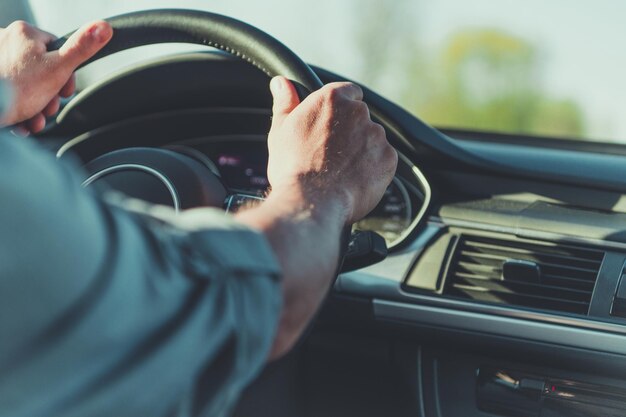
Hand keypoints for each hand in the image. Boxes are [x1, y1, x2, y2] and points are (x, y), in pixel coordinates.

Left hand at [0, 20, 112, 133]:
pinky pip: (10, 95)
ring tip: (35, 120)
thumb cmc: (16, 89)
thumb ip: (81, 48)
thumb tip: (104, 27)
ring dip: (36, 108)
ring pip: (25, 85)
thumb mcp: (59, 69)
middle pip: (41, 71)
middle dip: (49, 97)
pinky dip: (18, 111)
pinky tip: (22, 122)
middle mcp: (5, 42)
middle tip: (49, 108)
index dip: (65, 75)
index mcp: (24, 34)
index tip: (65, 92)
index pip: (56, 51)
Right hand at [267, 77, 397, 223]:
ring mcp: (376, 136)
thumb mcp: (281, 131)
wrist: (311, 201)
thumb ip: (286, 103)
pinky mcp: (388, 159)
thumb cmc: (293, 168)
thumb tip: (282, 83)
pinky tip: (353, 179)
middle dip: (350, 132)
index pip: (348, 92)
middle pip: (360, 117)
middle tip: (331, 153)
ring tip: (340, 171)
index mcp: (332, 99)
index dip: (340, 109)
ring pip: (373, 139)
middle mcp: (358, 113)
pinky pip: (383, 160)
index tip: (332, 124)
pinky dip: (373, 169)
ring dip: (362, 150)